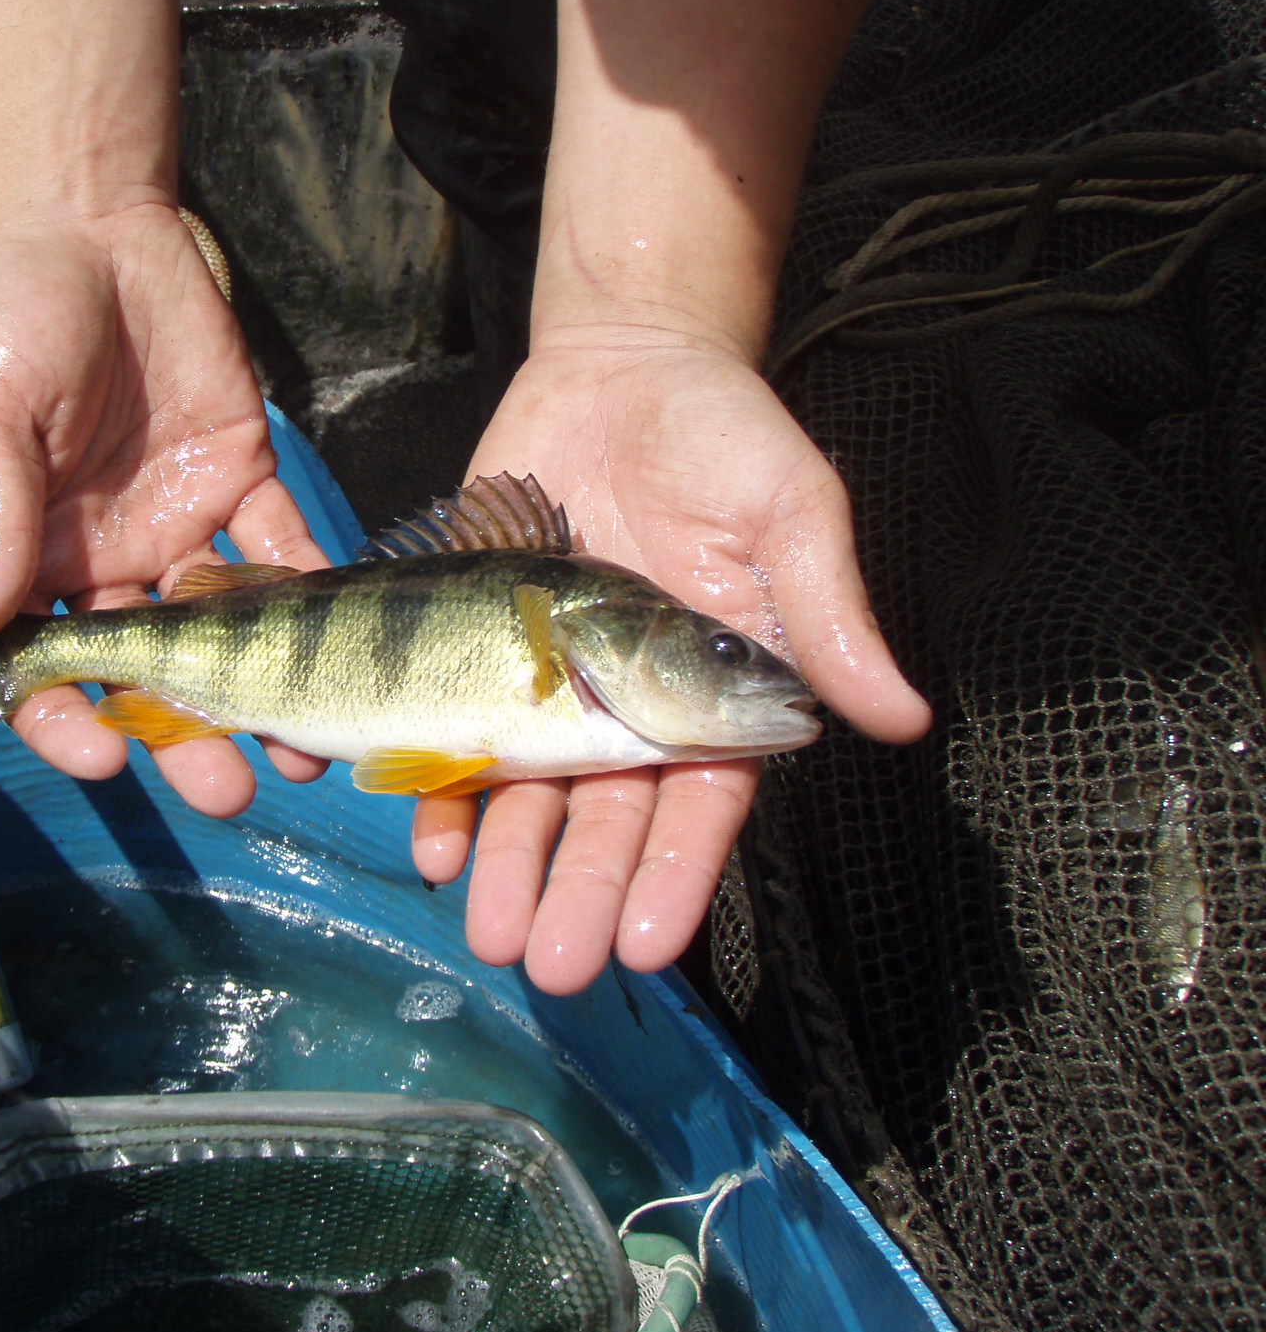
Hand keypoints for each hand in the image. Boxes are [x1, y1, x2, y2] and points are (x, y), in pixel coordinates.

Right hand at [0, 201, 331, 816]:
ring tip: (304, 749)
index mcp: (31, 559)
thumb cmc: (8, 318)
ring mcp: (179, 527)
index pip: (48, 668)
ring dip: (265, 693)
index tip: (104, 756)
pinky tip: (345, 634)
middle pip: (152, 672)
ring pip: (227, 633)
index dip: (67, 720)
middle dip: (189, 737)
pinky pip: (281, 548)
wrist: (88, 225)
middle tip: (230, 790)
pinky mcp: (242, 479)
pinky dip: (313, 591)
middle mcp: (108, 562)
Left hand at [412, 325, 930, 994]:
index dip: (675, 875)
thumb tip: (902, 718)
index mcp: (714, 695)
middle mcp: (630, 706)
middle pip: (605, 821)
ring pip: (527, 796)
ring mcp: (550, 684)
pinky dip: (442, 786)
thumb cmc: (727, 436)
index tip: (647, 942)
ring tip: (489, 935)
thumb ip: (828, 615)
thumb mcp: (792, 512)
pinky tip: (430, 842)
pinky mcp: (481, 646)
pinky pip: (455, 731)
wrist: (622, 366)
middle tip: (552, 965)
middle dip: (579, 892)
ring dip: (509, 866)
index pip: (700, 806)